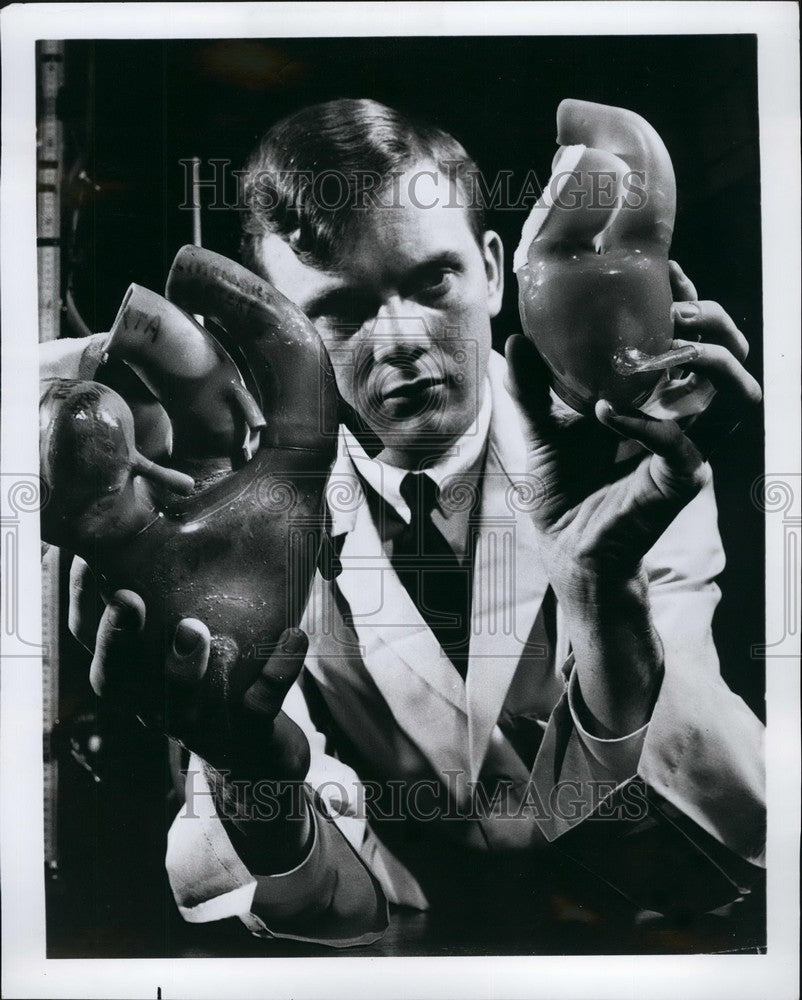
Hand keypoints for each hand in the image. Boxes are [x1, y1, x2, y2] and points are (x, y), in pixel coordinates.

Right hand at [69, 556, 310, 782]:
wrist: (257, 751)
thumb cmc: (213, 672)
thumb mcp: (186, 630)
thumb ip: (171, 587)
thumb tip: (166, 501)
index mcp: (132, 672)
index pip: (88, 637)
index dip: (80, 601)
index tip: (87, 556)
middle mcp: (152, 702)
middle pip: (116, 679)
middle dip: (118, 640)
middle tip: (127, 599)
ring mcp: (197, 724)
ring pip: (178, 702)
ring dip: (183, 666)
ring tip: (194, 628)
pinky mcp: (245, 735)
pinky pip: (259, 706)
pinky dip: (277, 672)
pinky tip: (294, 635)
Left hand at [505, 262, 760, 731]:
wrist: (569, 555)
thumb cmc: (566, 498)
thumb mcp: (543, 430)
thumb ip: (531, 388)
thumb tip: (515, 339)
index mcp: (660, 404)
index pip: (694, 343)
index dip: (692, 303)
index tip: (668, 271)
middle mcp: (685, 422)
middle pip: (732, 359)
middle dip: (712, 322)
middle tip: (671, 308)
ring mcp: (691, 451)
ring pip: (736, 395)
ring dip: (702, 361)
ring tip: (657, 348)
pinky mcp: (682, 482)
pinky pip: (680, 442)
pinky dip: (644, 421)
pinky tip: (602, 411)